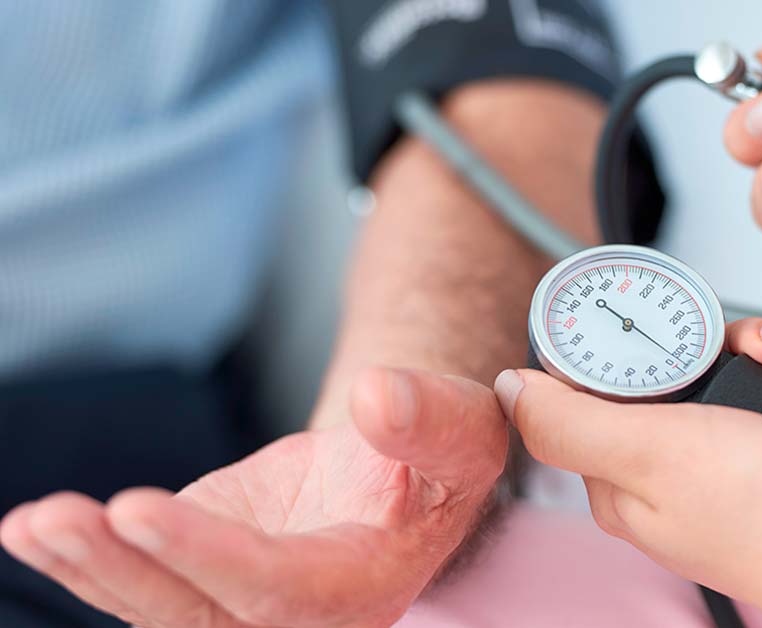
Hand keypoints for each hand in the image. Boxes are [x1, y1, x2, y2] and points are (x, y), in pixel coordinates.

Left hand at [0, 368, 506, 627]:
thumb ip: (430, 420)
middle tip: (60, 518)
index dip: (209, 557)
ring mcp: (241, 602)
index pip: (279, 588)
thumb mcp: (463, 431)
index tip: (141, 508)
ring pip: (158, 607)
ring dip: (91, 569)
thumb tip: (377, 398)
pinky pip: (140, 581)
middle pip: (199, 615)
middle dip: (126, 572)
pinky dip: (85, 559)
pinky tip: (33, 528)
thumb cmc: (435, 457)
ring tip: (36, 522)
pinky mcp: (203, 575)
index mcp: (361, 587)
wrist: (402, 474)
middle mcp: (297, 617)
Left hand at [495, 319, 761, 626]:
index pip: (620, 378)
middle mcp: (686, 471)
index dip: (657, 343)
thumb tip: (511, 388)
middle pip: (706, 363)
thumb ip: (570, 420)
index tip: (697, 337)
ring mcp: (750, 469)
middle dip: (754, 358)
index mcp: (629, 474)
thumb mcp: (654, 452)